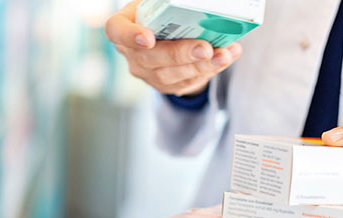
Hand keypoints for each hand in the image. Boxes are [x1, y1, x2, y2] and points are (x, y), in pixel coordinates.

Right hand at [104, 0, 241, 95]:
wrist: (170, 34)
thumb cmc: (164, 11)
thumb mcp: (162, 2)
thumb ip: (173, 0)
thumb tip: (197, 0)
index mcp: (123, 25)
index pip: (116, 31)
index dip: (129, 36)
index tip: (148, 39)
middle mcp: (131, 52)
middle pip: (150, 58)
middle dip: (180, 54)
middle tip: (205, 48)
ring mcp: (147, 73)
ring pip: (172, 75)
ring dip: (202, 65)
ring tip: (224, 54)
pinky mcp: (167, 85)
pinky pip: (188, 81)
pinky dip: (211, 69)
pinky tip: (227, 57)